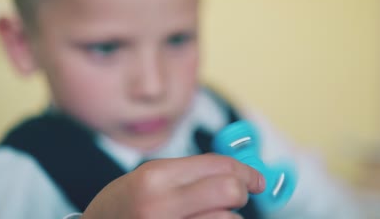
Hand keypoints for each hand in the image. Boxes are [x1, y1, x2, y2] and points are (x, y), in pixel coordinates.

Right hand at [81, 154, 264, 218]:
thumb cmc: (122, 206)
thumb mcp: (148, 177)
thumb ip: (190, 173)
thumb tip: (237, 172)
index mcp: (155, 178)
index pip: (218, 165)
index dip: (245, 170)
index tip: (257, 179)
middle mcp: (161, 206)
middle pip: (229, 192)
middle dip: (241, 191)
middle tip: (240, 195)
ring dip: (227, 217)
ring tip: (208, 215)